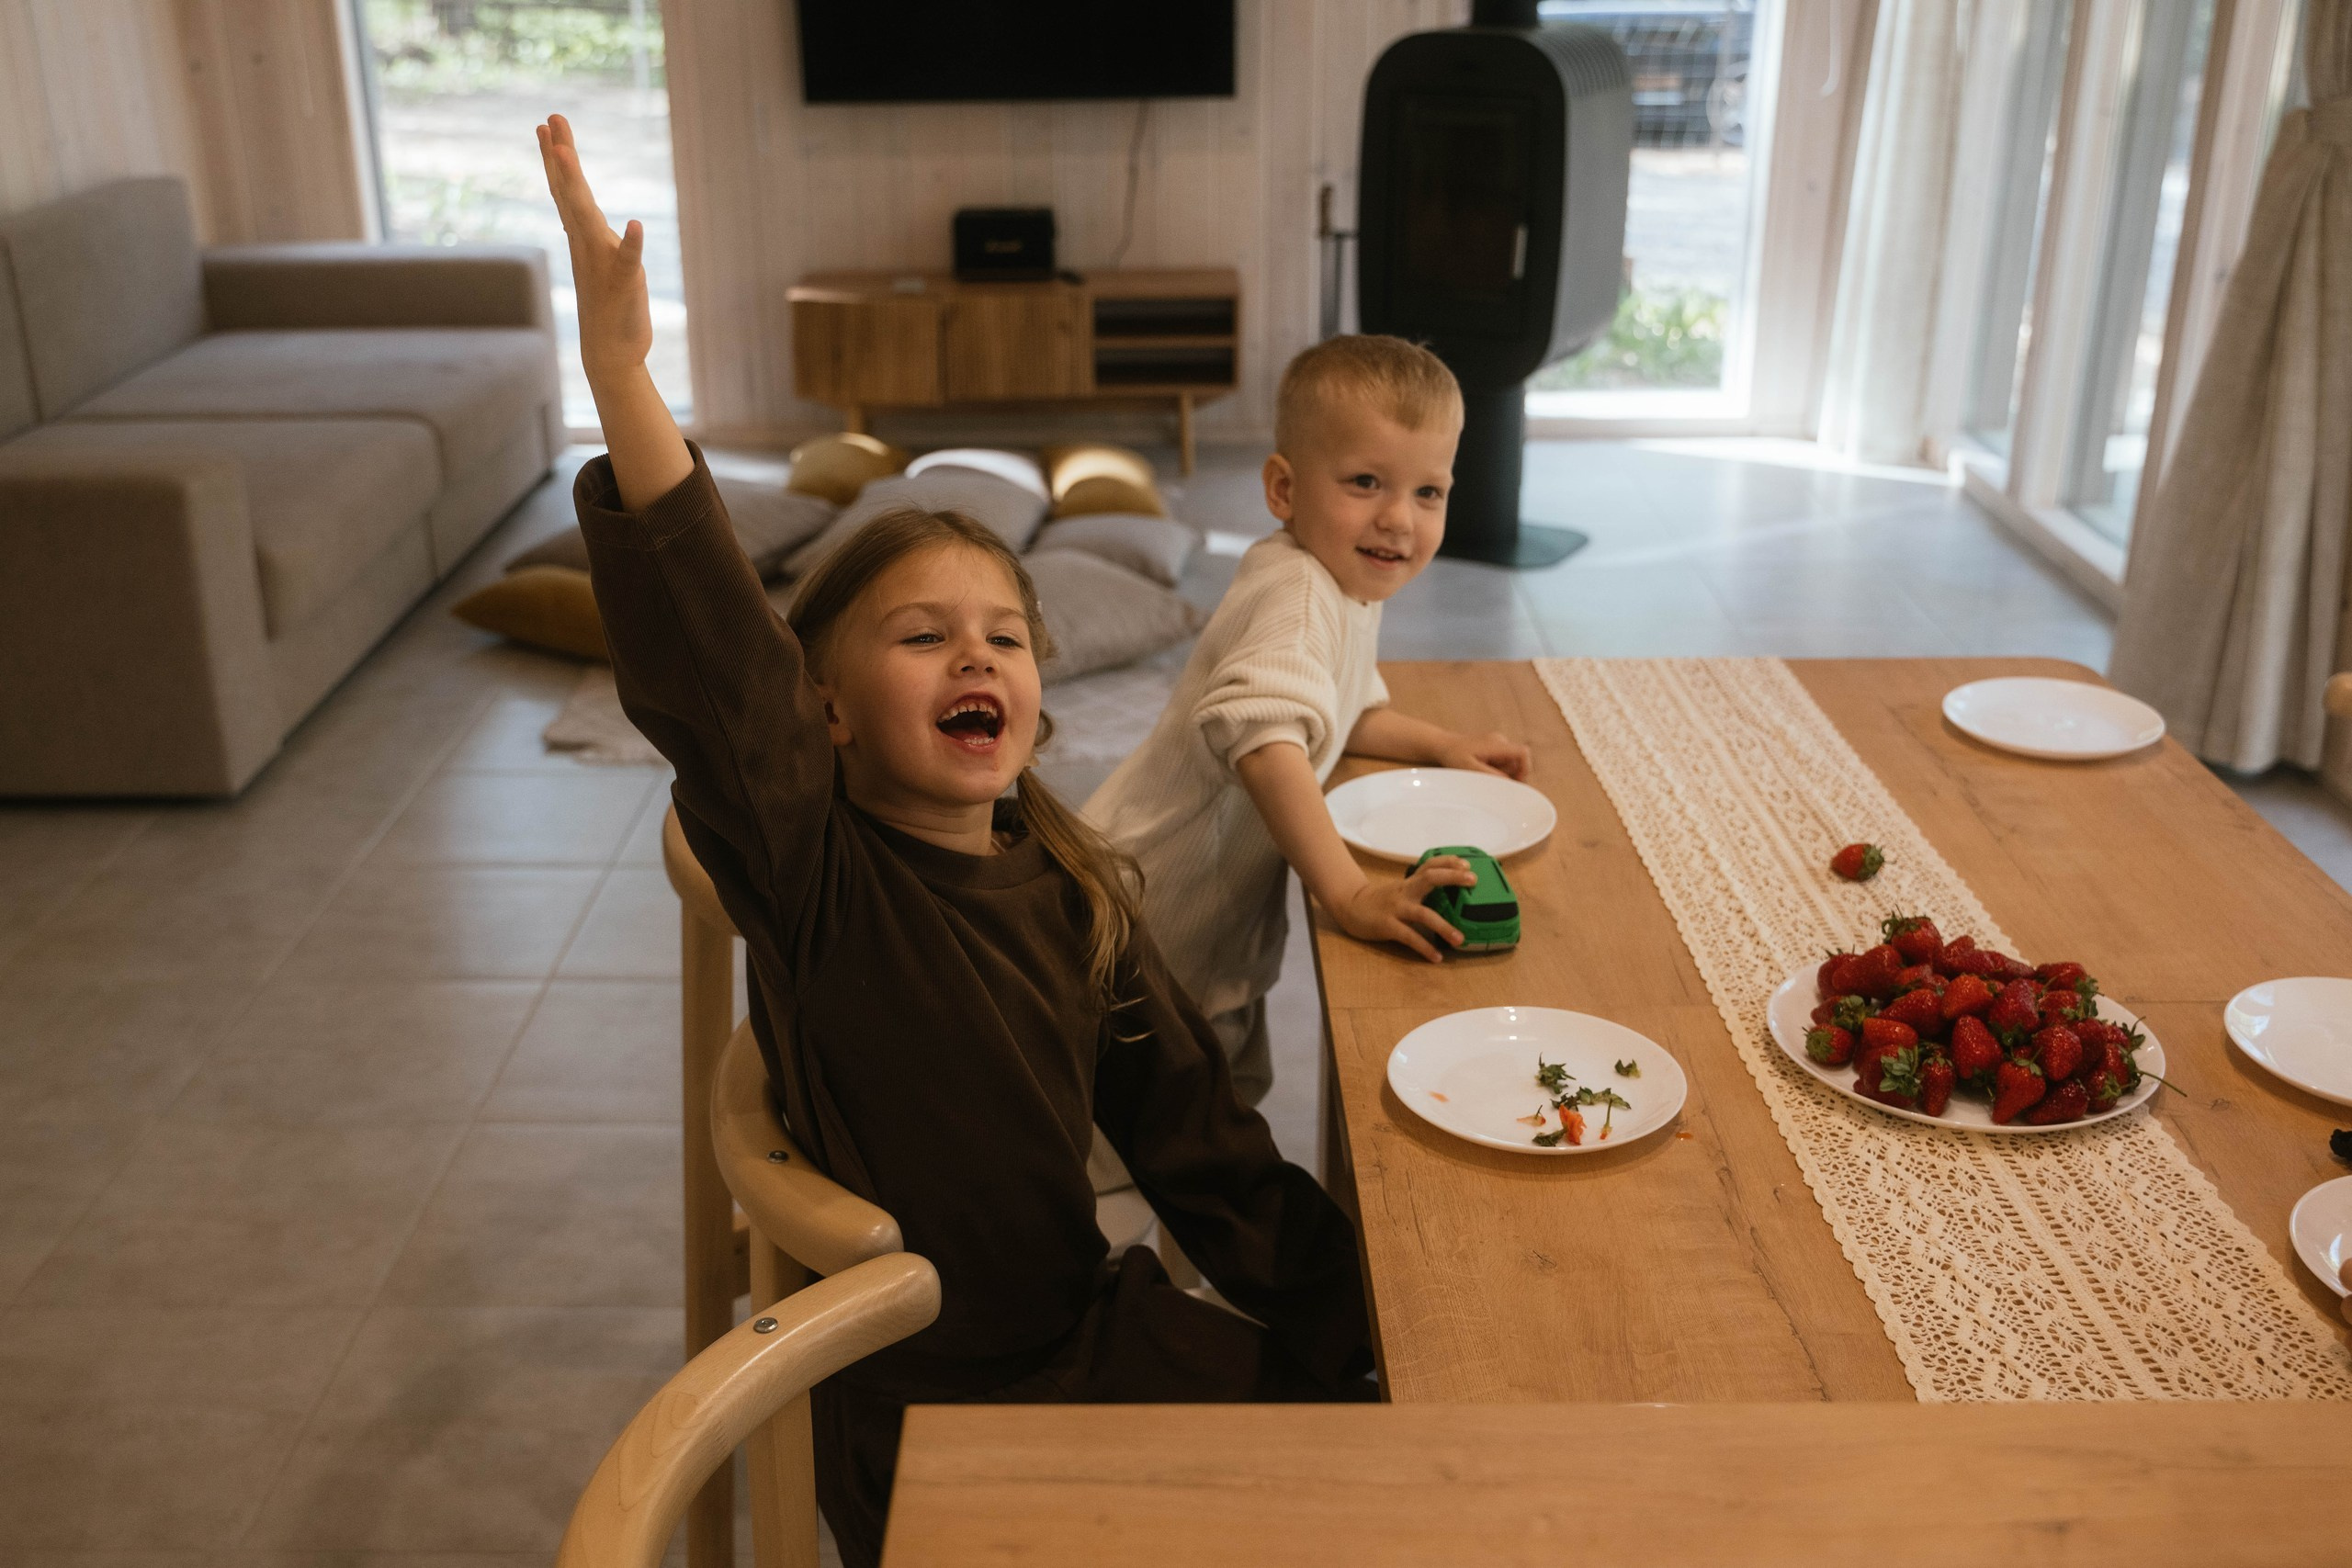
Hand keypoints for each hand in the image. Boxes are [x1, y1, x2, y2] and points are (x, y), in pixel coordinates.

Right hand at [537, 114, 651, 383]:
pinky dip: (632, 244)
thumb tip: (592, 217)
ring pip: (587, 218)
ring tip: (565, 153)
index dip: (557, 158)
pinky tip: (636, 225)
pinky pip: (628, 262)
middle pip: (571, 193)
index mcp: (585, 237)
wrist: (610, 353)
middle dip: (561, 156)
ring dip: (576, 186)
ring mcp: (602, 263)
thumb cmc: (610, 308)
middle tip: (551, 118)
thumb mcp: (607, 263)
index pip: (568, 191)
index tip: (547, 125)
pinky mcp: (624, 285)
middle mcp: (588, 245)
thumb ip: (599, 238)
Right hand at [1333, 856, 1476, 962]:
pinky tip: (1436, 957)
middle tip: (1473, 881)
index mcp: (1409, 882)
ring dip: (1443, 926)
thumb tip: (1452, 894)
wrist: (1350, 906)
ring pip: (1423, 914)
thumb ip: (1421, 889)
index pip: (1430, 865)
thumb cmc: (1381, 900)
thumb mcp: (1402, 890)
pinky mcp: (1387, 926)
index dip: (1449, 862)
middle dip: (1452, 878)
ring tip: (1460, 939)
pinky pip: (1409, 937)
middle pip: (1429, 878)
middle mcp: (1405, 891)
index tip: (1467, 865)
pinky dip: (1424, 947)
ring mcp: (1396, 908)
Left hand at [1436, 730, 1531, 780]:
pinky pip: (1502, 764)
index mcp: (1497, 743)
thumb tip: (1510, 783)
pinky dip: (1495, 771)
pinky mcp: (1493, 749)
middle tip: (1489, 780)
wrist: (1441, 745)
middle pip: (1517, 763)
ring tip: (1480, 774)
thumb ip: (1491, 775)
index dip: (1524, 769)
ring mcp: (1497, 744)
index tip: (1515, 783)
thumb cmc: (1453, 755)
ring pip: (1510, 765)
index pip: (1523, 753)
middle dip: (1508, 775)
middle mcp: (1500, 741)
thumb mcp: (1469, 768)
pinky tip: (1480, 770)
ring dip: (1500, 774)